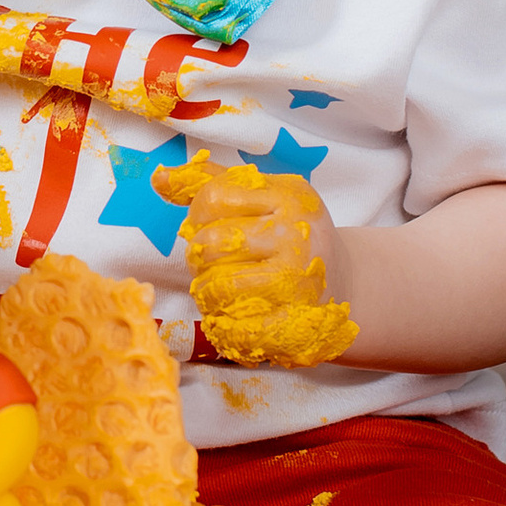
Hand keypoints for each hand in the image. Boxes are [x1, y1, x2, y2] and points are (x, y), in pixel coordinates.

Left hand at [157, 154, 357, 370]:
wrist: (346, 285)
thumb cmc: (291, 236)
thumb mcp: (264, 197)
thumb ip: (212, 182)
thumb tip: (160, 177)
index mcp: (288, 196)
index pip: (213, 198)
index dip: (197, 216)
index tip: (209, 228)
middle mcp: (296, 235)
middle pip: (210, 243)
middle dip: (199, 257)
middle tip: (212, 264)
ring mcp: (297, 281)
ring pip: (217, 287)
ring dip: (206, 293)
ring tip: (219, 291)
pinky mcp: (295, 323)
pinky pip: (236, 327)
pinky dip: (223, 325)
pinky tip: (231, 317)